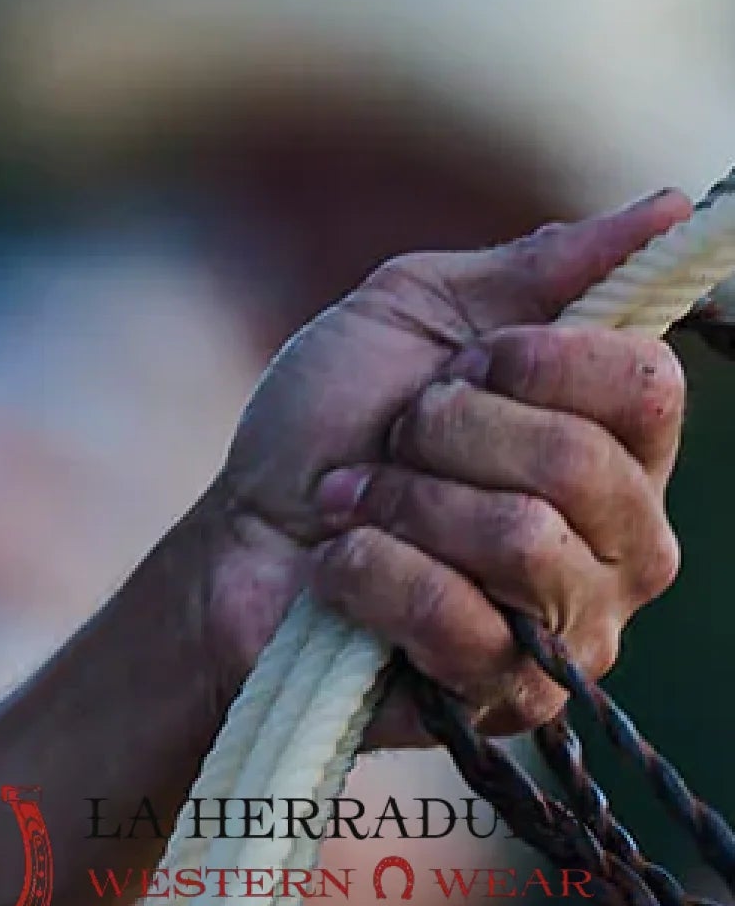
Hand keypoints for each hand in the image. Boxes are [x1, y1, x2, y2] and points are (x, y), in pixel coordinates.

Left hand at [191, 194, 690, 740]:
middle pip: (579, 463)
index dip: (536, 358)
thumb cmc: (331, 422)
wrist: (237, 534)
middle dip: (447, 431)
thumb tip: (668, 208)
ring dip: (400, 501)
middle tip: (397, 440)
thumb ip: (541, 269)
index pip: (646, 383)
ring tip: (359, 505)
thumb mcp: (416, 313)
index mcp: (615, 443)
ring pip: (520, 538)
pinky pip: (458, 617)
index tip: (462, 363)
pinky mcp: (509, 697)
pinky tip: (345, 570)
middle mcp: (625, 542)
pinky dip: (369, 571)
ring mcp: (576, 629)